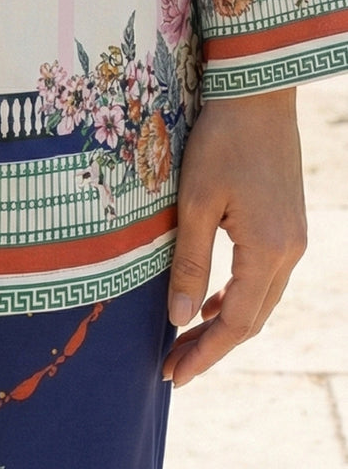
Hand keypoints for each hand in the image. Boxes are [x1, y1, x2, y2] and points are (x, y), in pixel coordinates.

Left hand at [163, 86, 305, 387]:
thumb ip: (190, 262)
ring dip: (225, 323)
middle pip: (252, 319)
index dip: (204, 353)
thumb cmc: (221, 140)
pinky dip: (238, 295)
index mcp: (268, 250)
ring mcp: (294, 237)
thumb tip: (179, 319)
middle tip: (172, 367)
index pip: (236, 324)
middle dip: (211, 347)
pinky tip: (213, 300)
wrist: (258, 92)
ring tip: (185, 341)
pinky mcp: (288, 223)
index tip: (173, 376)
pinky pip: (265, 276)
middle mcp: (290, 251)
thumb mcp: (195, 201)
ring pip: (261, 300)